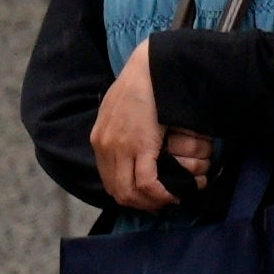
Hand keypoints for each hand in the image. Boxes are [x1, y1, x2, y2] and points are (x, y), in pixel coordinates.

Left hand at [90, 44, 216, 212]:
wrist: (150, 68)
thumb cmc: (141, 84)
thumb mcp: (120, 109)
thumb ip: (120, 130)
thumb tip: (130, 147)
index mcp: (99, 138)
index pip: (108, 180)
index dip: (128, 195)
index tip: (147, 198)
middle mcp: (105, 147)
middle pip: (117, 191)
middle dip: (141, 204)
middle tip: (161, 205)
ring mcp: (121, 148)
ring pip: (130, 192)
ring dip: (151, 202)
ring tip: (170, 200)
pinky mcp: (139, 146)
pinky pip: (147, 183)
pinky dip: (160, 194)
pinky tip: (173, 194)